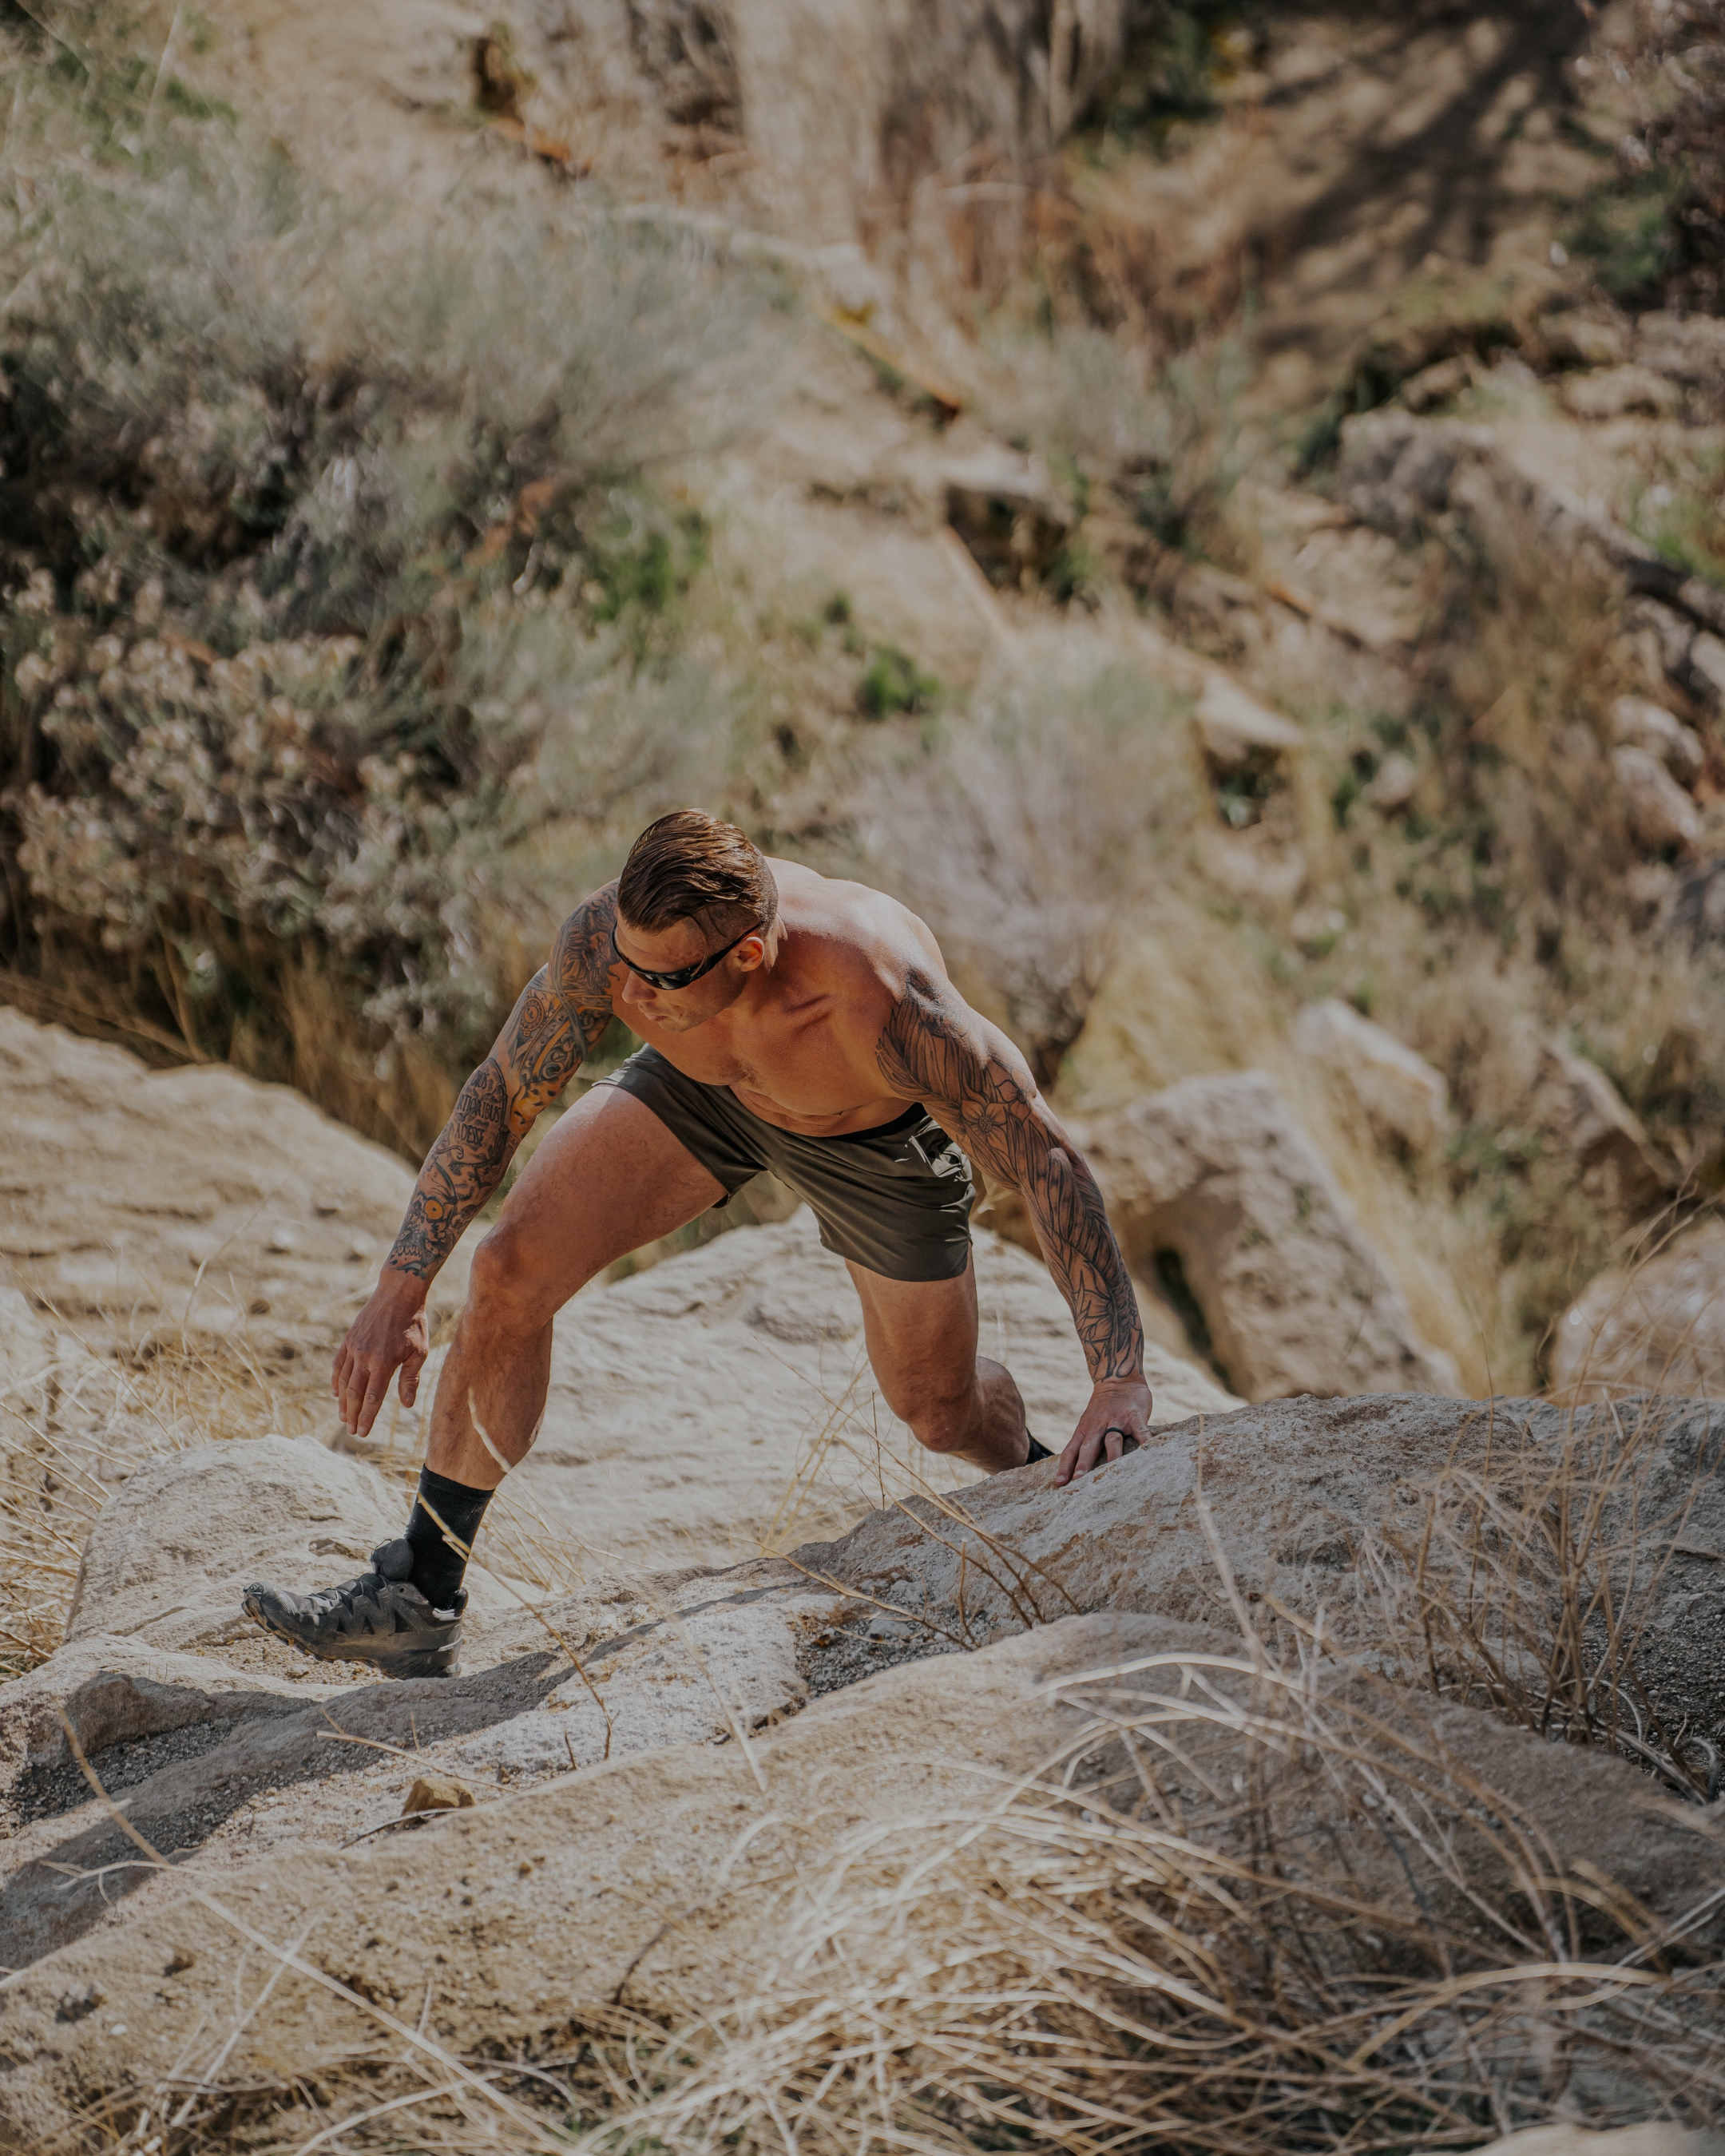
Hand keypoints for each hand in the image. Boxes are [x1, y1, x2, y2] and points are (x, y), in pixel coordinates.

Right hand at [332, 1272, 429, 1437]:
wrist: (398, 1292)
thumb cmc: (413, 1323)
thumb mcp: (419, 1351)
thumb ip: (410, 1378)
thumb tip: (407, 1404)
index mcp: (383, 1362)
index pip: (372, 1397)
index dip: (367, 1417)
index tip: (362, 1433)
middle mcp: (365, 1356)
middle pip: (354, 1393)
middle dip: (352, 1415)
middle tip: (351, 1431)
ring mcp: (354, 1347)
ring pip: (343, 1381)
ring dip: (342, 1402)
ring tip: (343, 1417)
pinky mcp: (348, 1339)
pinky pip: (337, 1364)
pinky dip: (335, 1381)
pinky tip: (336, 1393)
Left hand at [1055, 1375, 1153, 1486]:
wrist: (1118, 1378)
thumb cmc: (1102, 1409)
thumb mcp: (1088, 1424)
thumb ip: (1086, 1443)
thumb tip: (1078, 1471)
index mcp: (1084, 1430)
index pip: (1071, 1450)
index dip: (1065, 1466)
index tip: (1060, 1484)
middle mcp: (1098, 1426)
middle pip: (1089, 1446)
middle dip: (1084, 1464)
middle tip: (1079, 1481)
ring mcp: (1117, 1420)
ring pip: (1112, 1439)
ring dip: (1111, 1455)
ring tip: (1111, 1471)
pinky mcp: (1135, 1416)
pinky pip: (1140, 1431)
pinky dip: (1144, 1441)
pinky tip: (1148, 1452)